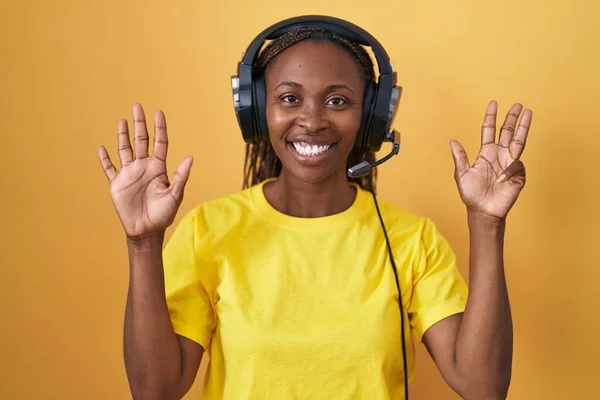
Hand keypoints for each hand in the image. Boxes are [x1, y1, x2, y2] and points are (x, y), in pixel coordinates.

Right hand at [98, 103, 192, 238]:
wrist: (146, 230)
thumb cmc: (163, 215)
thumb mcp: (175, 195)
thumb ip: (181, 176)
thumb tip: (190, 158)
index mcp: (158, 168)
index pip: (160, 143)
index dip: (160, 128)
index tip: (159, 112)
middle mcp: (144, 167)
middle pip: (141, 140)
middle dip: (140, 123)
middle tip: (137, 106)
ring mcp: (129, 174)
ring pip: (125, 149)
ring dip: (123, 135)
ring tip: (122, 120)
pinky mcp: (117, 183)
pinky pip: (109, 168)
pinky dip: (105, 158)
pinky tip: (102, 147)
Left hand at [449, 100, 531, 219]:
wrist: (482, 211)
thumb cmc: (471, 194)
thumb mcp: (461, 174)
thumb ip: (459, 157)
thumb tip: (452, 140)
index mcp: (486, 153)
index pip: (489, 130)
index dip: (491, 117)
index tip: (493, 103)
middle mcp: (499, 155)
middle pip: (508, 132)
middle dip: (512, 118)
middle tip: (518, 105)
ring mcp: (510, 164)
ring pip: (519, 141)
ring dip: (523, 127)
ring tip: (528, 113)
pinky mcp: (518, 176)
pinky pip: (517, 166)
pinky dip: (510, 170)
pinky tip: (502, 178)